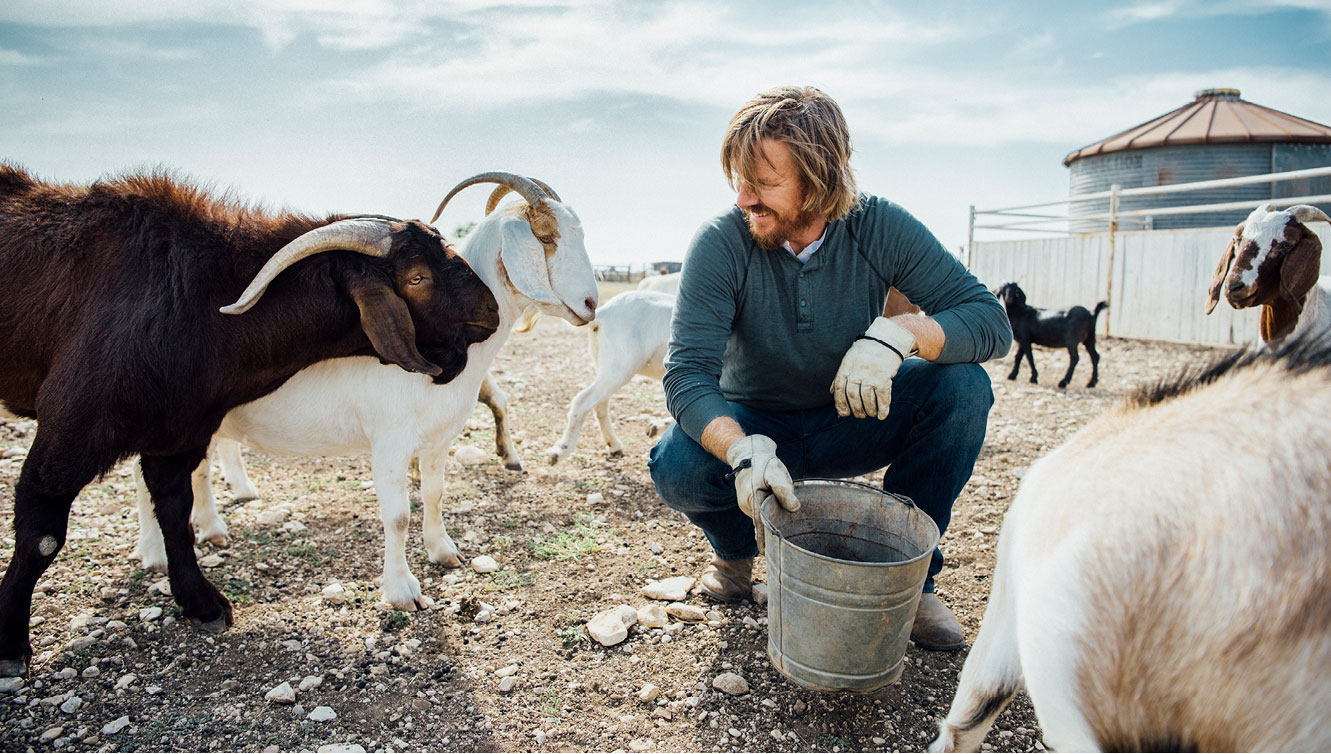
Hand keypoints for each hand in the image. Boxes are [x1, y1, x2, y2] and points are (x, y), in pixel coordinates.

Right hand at [725, 434, 798, 553]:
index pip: (760, 525)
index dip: (764, 540)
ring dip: (771, 521)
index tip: (767, 554)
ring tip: (784, 528)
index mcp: (753, 500)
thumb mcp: (776, 472)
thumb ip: (784, 489)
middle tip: (783, 548)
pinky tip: (777, 515)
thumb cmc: (764, 462)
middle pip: (761, 523)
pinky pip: (760, 513)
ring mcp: (747, 504)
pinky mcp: (749, 502)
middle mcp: (748, 505)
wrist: (749, 451)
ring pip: (762, 518)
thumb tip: (794, 508)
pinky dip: (768, 515)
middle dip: (770, 533)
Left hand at [831, 316, 915, 419]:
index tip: (844, 413)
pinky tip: (882, 415)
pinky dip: (882, 408)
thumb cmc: (866, 350)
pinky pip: (883, 397)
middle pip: (852, 396)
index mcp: (846, 368)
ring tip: (870, 414)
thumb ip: (840, 376)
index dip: (840, 404)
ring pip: (867, 399)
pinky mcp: (884, 377)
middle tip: (860, 415)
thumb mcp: (849, 359)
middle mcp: (856, 372)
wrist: (886, 339)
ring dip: (869, 410)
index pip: (839, 389)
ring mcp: (870, 375)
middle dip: (856, 409)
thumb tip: (831, 392)